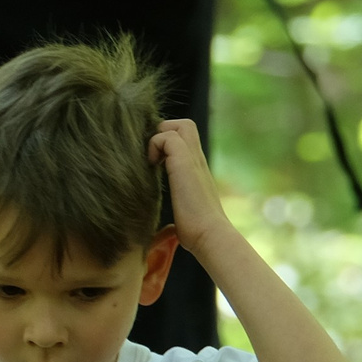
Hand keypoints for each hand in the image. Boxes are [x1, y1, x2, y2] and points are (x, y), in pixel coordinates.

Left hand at [148, 119, 230, 254]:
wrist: (210, 236)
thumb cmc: (197, 232)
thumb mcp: (185, 214)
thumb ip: (179, 211)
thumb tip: (166, 232)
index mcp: (196, 170)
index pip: (184, 139)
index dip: (166, 143)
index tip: (153, 162)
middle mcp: (197, 160)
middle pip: (184, 125)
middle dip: (162, 133)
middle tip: (151, 158)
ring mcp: (192, 159)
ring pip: (178, 125)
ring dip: (158, 138)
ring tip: (151, 162)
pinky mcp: (184, 163)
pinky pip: (166, 137)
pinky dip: (154, 146)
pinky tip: (152, 167)